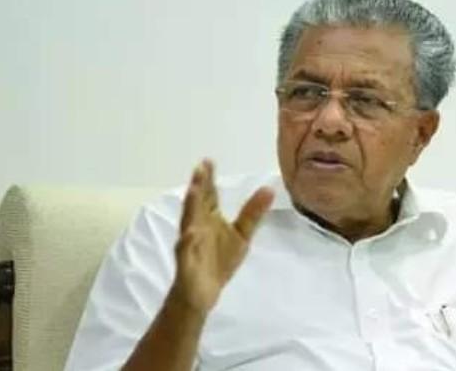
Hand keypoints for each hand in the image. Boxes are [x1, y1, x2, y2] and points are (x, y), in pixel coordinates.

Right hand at [170, 159, 273, 313]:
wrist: (203, 292)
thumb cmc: (220, 261)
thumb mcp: (241, 235)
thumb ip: (252, 212)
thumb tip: (269, 189)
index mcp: (209, 219)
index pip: (208, 196)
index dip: (208, 179)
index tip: (208, 161)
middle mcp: (196, 227)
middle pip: (197, 204)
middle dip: (198, 187)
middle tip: (200, 168)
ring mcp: (190, 244)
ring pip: (189, 223)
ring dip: (191, 208)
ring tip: (194, 191)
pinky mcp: (187, 263)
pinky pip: (186, 252)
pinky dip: (187, 243)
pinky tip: (189, 234)